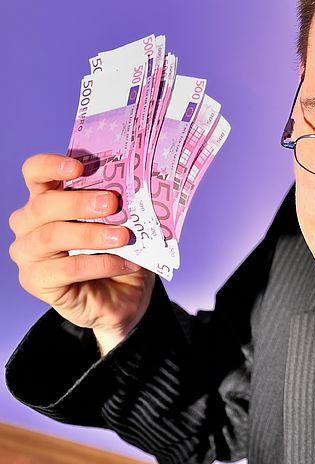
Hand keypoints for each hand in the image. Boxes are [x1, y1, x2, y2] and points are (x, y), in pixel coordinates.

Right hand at [8, 153, 155, 354]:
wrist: (122, 297)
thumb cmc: (118, 253)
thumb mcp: (123, 225)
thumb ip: (121, 207)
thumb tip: (139, 190)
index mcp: (47, 200)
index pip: (35, 174)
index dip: (50, 166)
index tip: (78, 167)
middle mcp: (29, 224)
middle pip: (42, 205)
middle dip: (78, 202)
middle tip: (111, 203)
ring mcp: (28, 253)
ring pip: (50, 237)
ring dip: (90, 234)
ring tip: (123, 236)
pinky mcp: (35, 281)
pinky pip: (67, 269)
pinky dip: (99, 264)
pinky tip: (124, 263)